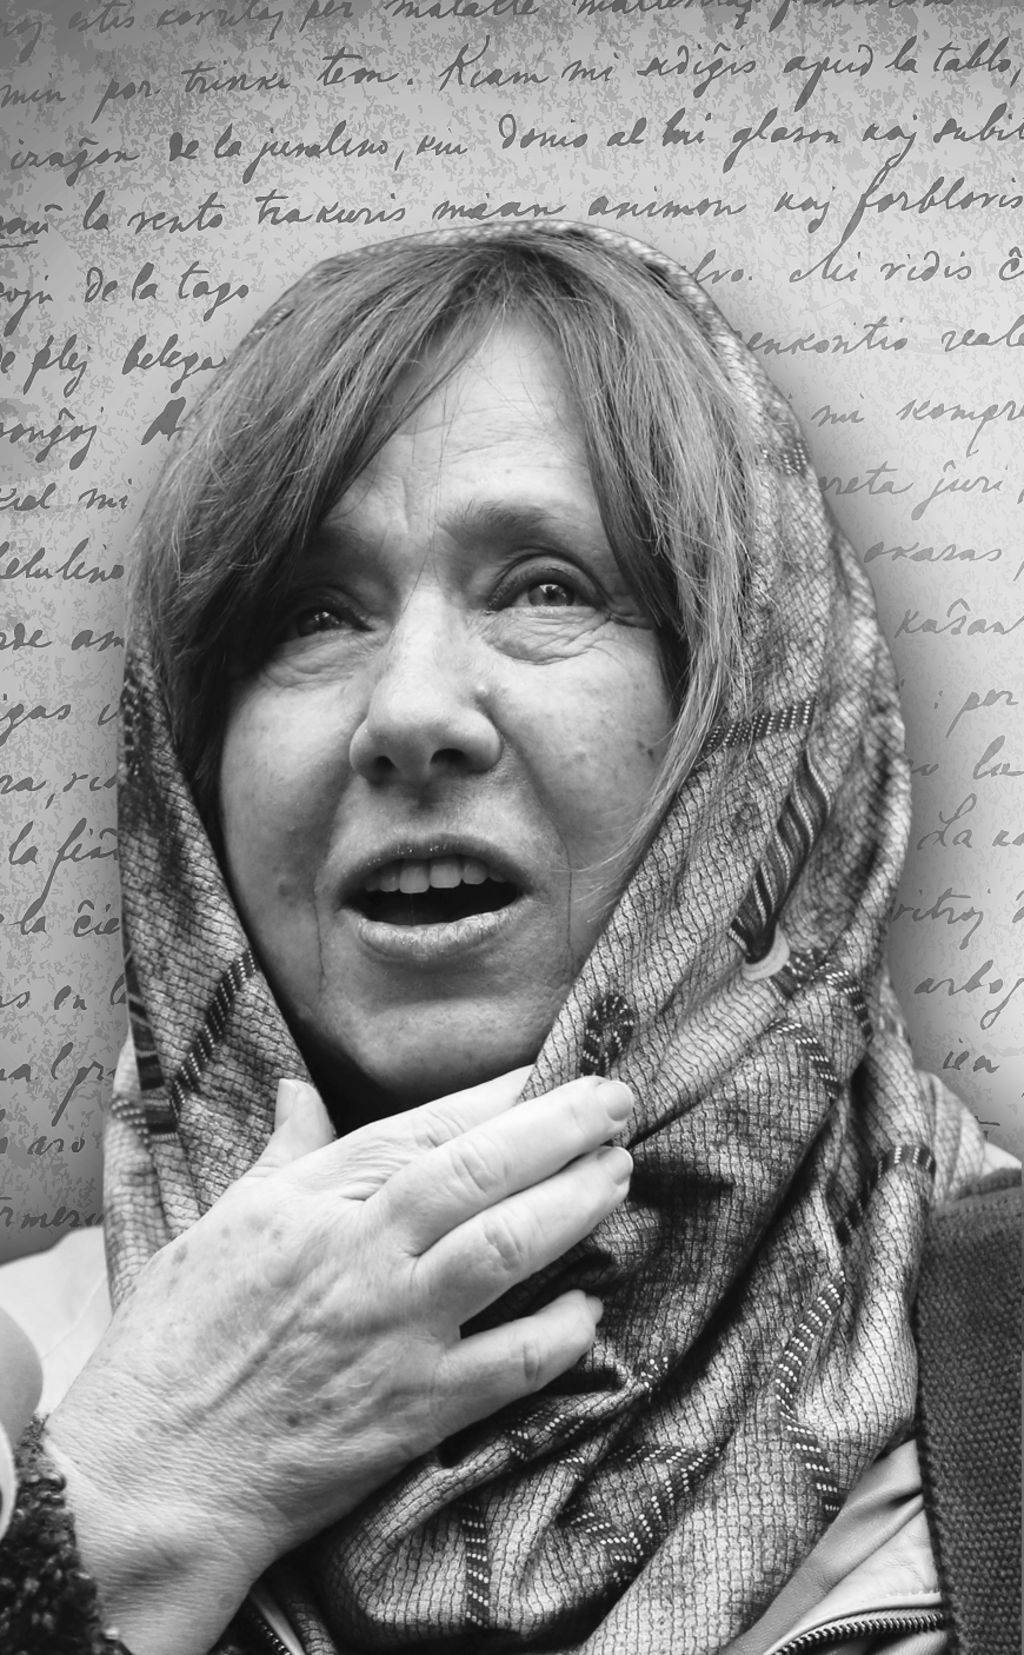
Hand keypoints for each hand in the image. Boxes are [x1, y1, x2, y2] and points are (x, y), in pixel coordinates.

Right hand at [46, 1068, 632, 1654]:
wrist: (159, 1471)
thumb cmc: (176, 1343)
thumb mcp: (220, 1223)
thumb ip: (282, 1153)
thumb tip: (300, 1088)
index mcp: (312, 1202)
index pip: (424, 1127)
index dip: (499, 1094)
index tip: (549, 1070)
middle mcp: (361, 1256)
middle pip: (480, 1171)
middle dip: (561, 1127)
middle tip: (619, 1103)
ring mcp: (394, 1331)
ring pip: (507, 1248)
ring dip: (575, 1206)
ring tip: (619, 1175)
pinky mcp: (416, 1410)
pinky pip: (512, 1363)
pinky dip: (562, 1333)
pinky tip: (591, 1309)